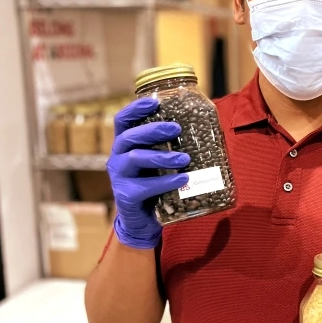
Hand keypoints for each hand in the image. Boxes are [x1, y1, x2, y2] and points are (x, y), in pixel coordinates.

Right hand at [107, 98, 190, 249]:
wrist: (143, 221)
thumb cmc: (155, 185)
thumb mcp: (159, 163)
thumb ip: (170, 147)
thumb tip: (204, 130)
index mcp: (125, 145)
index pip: (123, 120)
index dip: (135, 109)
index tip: (154, 101)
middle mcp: (117, 158)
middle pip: (130, 136)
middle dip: (154, 130)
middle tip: (176, 128)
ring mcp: (119, 177)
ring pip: (136, 158)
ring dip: (162, 156)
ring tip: (184, 158)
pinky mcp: (126, 196)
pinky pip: (145, 186)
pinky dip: (165, 182)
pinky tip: (182, 179)